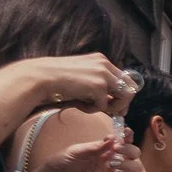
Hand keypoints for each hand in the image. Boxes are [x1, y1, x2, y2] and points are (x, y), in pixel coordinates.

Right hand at [16, 54, 137, 113]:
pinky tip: (79, 104)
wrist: (41, 77)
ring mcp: (103, 75)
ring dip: (113, 107)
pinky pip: (105, 106)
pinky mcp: (98, 86)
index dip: (123, 93)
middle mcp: (105, 65)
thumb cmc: (57, 79)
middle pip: (131, 87)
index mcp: (101, 60)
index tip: (115, 104)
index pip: (124, 78)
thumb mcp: (81, 75)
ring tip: (93, 107)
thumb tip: (113, 100)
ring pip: (125, 97)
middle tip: (114, 112)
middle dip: (124, 102)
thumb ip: (97, 82)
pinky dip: (93, 109)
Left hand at [32, 132, 141, 171]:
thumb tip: (112, 137)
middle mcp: (112, 159)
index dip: (128, 136)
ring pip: (136, 168)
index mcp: (105, 148)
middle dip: (130, 151)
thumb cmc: (63, 162)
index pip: (124, 140)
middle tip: (116, 151)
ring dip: (129, 166)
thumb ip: (95, 146)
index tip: (126, 133)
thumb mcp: (77, 151)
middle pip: (135, 154)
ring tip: (111, 165)